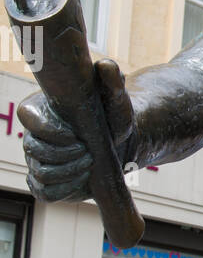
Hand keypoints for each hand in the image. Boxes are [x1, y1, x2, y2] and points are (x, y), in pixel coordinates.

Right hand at [19, 58, 135, 202]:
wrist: (119, 144)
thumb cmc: (113, 116)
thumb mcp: (116, 99)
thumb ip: (112, 81)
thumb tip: (105, 66)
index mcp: (41, 108)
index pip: (27, 116)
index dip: (50, 130)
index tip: (76, 136)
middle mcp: (33, 134)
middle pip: (33, 149)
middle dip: (64, 154)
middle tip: (90, 153)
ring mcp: (37, 159)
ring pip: (40, 172)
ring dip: (68, 173)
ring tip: (90, 165)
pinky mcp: (46, 181)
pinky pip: (42, 192)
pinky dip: (63, 191)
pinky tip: (82, 182)